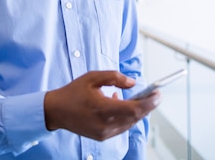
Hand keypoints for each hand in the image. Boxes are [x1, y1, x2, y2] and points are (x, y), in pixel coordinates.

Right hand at [44, 71, 160, 140]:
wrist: (56, 111)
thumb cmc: (73, 92)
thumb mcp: (93, 77)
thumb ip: (114, 77)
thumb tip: (133, 82)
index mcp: (103, 109)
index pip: (135, 109)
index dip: (149, 102)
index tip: (158, 94)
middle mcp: (106, 124)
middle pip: (135, 117)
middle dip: (147, 106)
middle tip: (153, 95)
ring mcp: (104, 133)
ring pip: (130, 123)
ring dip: (136, 111)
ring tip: (135, 97)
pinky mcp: (102, 137)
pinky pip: (122, 127)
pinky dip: (126, 116)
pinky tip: (119, 104)